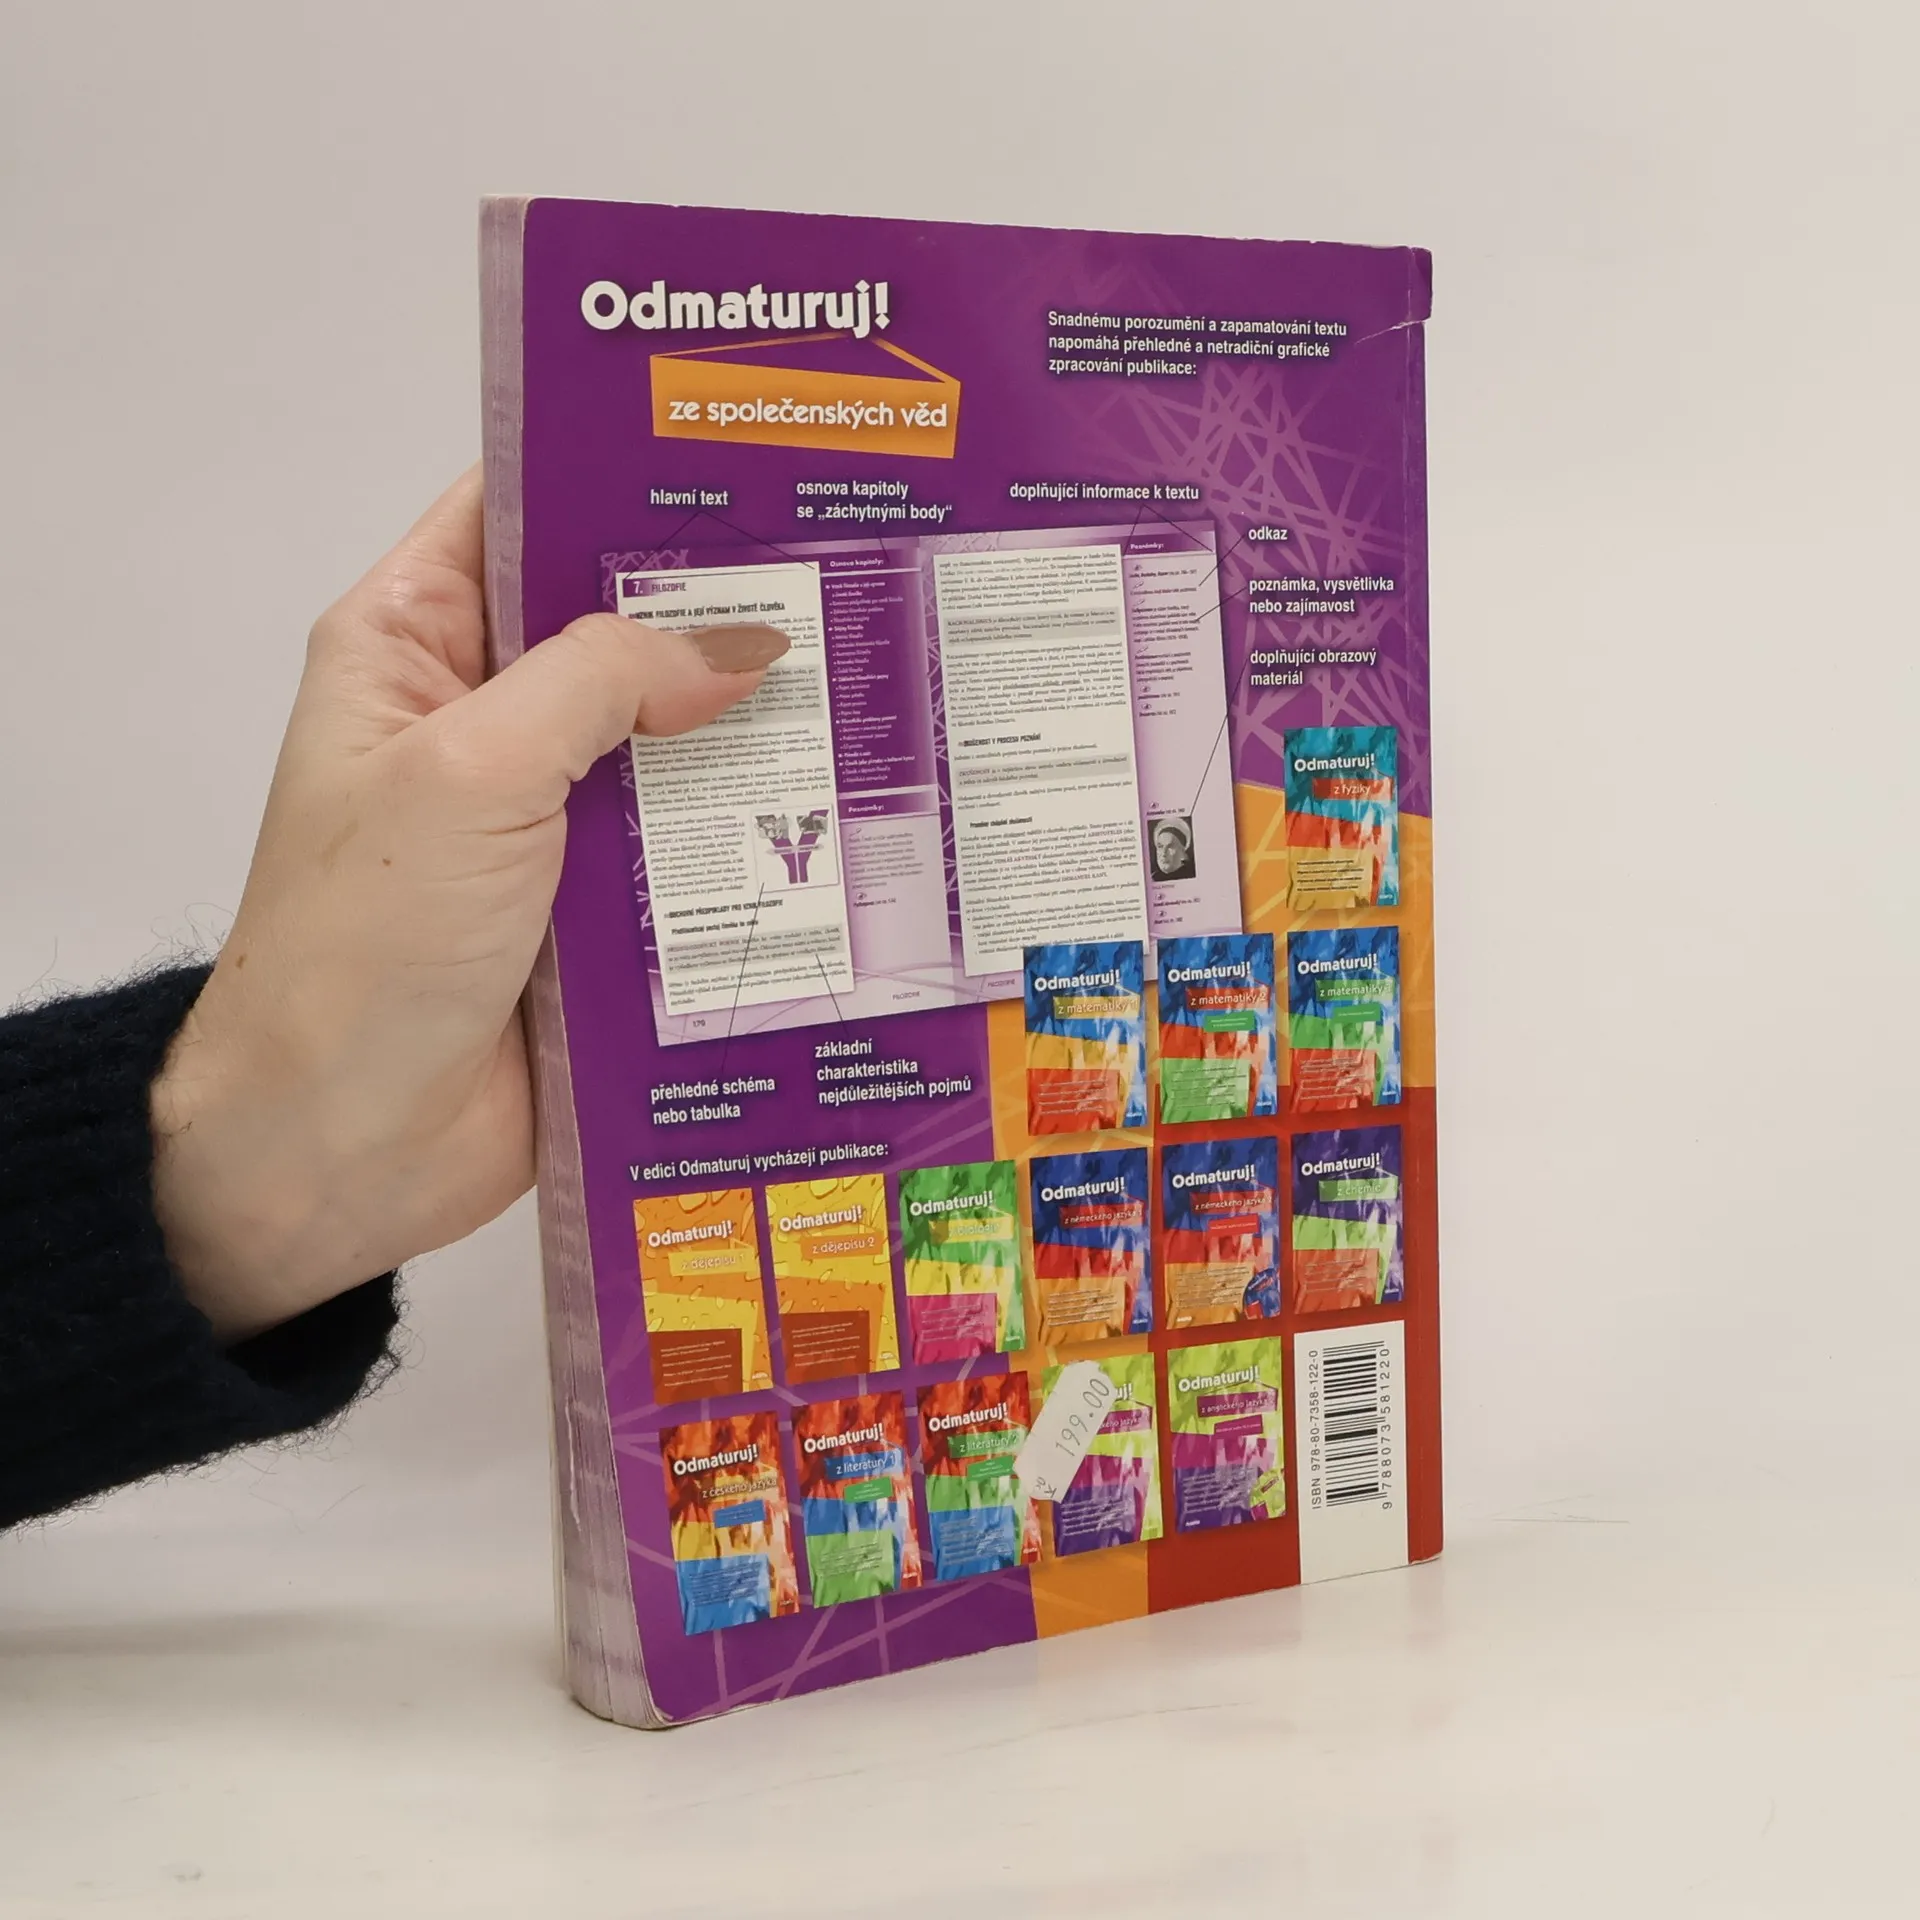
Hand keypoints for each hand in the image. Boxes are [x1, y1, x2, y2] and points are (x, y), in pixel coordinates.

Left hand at [150, 470, 787, 1340]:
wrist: (340, 1146)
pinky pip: (694, 849)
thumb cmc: (361, 946)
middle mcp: (485, 719)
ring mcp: (550, 819)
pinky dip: (759, 837)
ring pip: (672, 743)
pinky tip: (852, 814)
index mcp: (415, 645)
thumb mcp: (472, 770)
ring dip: (756, 734)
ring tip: (880, 688)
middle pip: (621, 629)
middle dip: (724, 611)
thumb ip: (603, 679)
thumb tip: (741, 646)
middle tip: (854, 574)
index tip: (748, 458)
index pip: (521, 515)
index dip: (622, 480)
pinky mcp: (602, 908)